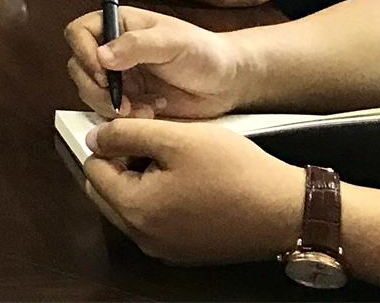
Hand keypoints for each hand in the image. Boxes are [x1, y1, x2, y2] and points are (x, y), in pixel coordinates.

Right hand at [63, 6, 244, 120]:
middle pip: (78, 67)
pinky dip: (125, 119)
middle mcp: (114, 51)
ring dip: (111, 106)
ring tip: (143, 109)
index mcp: (119, 26)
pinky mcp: (129, 103)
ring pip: (90, 93)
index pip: (80, 33)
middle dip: (96, 88)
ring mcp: (120, 78)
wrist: (228, 83)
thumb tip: (102, 55)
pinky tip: (151, 113)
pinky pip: (110, 113)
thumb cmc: (204, 52)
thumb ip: (136, 45)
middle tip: (121, 101)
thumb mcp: (172, 42)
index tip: (103, 73)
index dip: (84, 53)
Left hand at [78, 118, 305, 265]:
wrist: (286, 210)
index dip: (109, 142)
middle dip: (120, 163)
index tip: (131, 127)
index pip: (94, 169)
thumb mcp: (176, 137)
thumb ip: (127, 134)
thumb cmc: (235, 171)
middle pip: (107, 192)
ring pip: (131, 206)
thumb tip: (95, 138)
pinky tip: (186, 178)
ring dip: (139, 179)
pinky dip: (159, 198)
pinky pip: (155, 220)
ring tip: (172, 156)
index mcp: (136, 210)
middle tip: (152, 140)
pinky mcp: (186, 250)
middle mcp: (145, 238)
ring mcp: (166, 249)